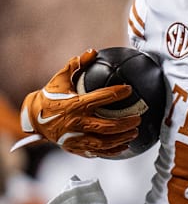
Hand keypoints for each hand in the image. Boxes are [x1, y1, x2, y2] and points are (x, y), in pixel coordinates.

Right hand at [18, 49, 139, 157]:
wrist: (32, 119)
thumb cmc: (49, 97)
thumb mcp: (60, 79)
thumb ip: (76, 65)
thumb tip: (92, 51)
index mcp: (75, 105)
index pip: (101, 98)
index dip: (117, 93)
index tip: (129, 89)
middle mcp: (76, 123)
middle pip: (107, 126)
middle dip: (125, 123)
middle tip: (138, 118)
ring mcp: (75, 138)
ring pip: (103, 142)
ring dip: (121, 138)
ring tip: (134, 133)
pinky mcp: (74, 147)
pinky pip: (96, 152)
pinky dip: (111, 151)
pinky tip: (123, 146)